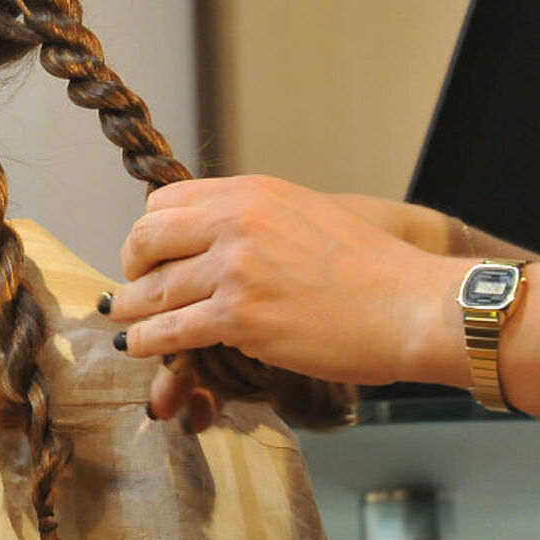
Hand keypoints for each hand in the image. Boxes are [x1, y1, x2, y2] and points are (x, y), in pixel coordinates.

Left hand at [107, 176, 468, 405]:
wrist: (413, 305)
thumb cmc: (373, 270)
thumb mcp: (308, 215)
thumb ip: (258, 219)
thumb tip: (218, 237)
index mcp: (253, 192)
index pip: (166, 201)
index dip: (151, 231)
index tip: (152, 254)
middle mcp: (237, 220)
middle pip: (146, 238)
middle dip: (132, 266)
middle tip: (134, 287)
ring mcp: (235, 269)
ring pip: (153, 289)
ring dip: (133, 309)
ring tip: (126, 321)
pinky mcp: (239, 317)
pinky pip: (170, 330)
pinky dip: (147, 341)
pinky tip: (140, 347)